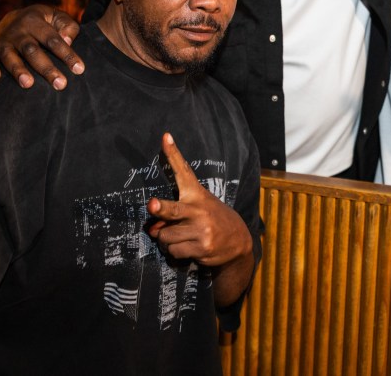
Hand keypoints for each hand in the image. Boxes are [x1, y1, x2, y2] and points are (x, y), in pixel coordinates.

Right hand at [0, 5, 82, 89]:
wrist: (13, 19)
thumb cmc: (44, 23)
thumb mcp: (57, 18)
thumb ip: (68, 27)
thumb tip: (68, 41)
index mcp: (35, 21)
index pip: (53, 39)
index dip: (67, 54)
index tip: (79, 69)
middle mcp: (18, 31)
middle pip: (32, 50)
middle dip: (46, 68)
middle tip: (60, 84)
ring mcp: (4, 41)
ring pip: (10, 56)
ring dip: (18, 70)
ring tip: (28, 84)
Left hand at [146, 134, 251, 267]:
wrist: (239, 241)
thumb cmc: (211, 220)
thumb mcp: (197, 209)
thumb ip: (172, 215)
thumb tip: (152, 230)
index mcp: (197, 195)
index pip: (183, 171)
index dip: (173, 154)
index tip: (165, 137)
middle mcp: (199, 210)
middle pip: (174, 209)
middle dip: (161, 208)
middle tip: (153, 204)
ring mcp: (202, 230)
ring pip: (166, 236)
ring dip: (166, 239)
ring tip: (181, 237)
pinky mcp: (203, 248)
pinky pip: (174, 252)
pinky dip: (174, 252)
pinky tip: (188, 248)